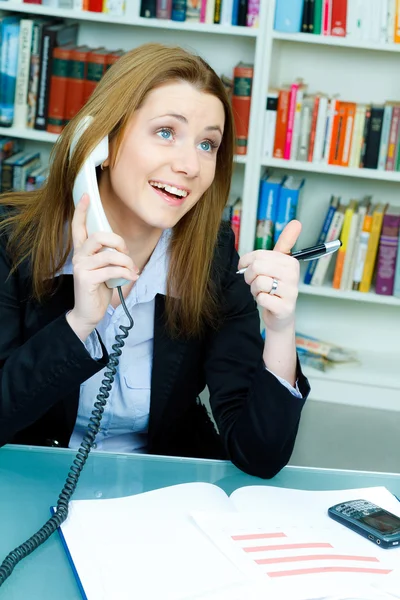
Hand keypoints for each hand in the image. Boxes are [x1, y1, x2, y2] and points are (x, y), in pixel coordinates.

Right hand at [66, 194, 138, 340]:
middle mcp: (78, 256)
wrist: (88, 312)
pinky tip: (131, 278)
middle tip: (126, 254)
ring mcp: (80, 267)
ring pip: (110, 254)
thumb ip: (109, 255)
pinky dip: (126, 273)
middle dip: (119, 242)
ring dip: (126, 262)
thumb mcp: (104, 268)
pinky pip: (112, 270)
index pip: (78, 226)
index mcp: (82, 251)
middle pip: (99, 236)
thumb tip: (123, 249)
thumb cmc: (99, 288)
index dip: (81, 210)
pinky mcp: (85, 278)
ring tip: (131, 270)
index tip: (86, 196)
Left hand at [237, 220, 301, 332]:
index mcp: (290, 262)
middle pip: (257, 267)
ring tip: (262, 292)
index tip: (245, 266)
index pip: (260, 255)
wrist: (280, 316)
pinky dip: (259, 301)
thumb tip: (297, 222)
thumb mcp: (279, 263)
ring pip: (258, 283)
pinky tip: (267, 302)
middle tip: (254, 282)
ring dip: (254, 290)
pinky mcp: (285, 307)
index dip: (247, 262)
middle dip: (250, 276)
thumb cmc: (277, 287)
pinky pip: (261, 298)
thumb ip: (286, 243)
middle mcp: (293, 275)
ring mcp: (290, 292)